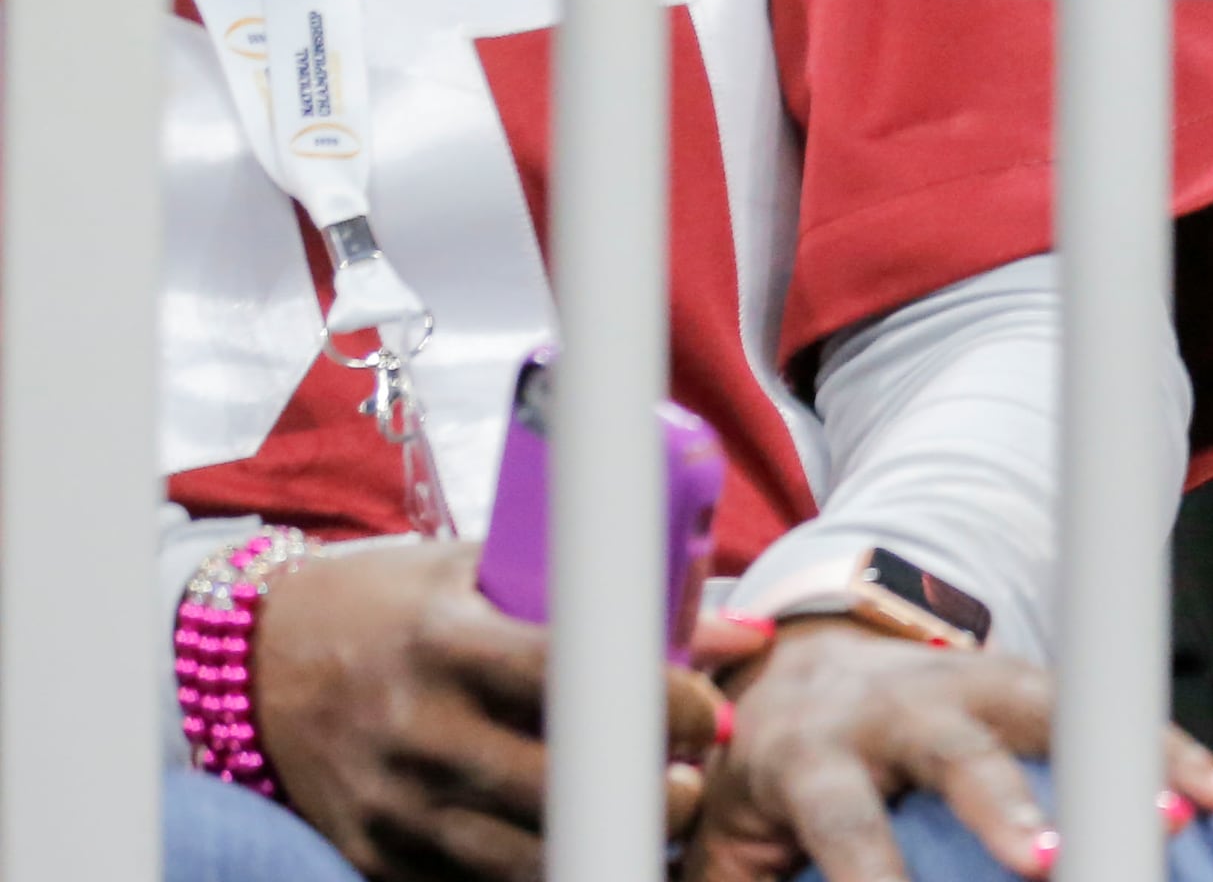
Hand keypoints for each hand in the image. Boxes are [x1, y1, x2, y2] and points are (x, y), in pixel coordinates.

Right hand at [252, 539, 716, 878]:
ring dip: (601, 847)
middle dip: (644, 797)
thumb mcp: (485, 575)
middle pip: (556, 786)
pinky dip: (536, 875)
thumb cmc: (395, 605)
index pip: (575, 680)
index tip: (710, 716)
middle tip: (694, 785)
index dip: (659, 705)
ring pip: (519, 857)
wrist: (256, 659)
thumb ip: (607, 606)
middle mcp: (414, 728)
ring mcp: (389, 802)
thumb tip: (741, 633)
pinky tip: (580, 850)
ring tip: (651, 825)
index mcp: (447, 644)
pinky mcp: (371, 853)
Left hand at [689, 621, 1212, 881]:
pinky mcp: (1025, 679)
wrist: (800, 656)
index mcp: (809, 755)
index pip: (842, 819)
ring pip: (1050, 710)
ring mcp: (969, 681)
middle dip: (1005, 806)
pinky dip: (1168, 748)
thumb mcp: (720, 836)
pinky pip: (1104, 706)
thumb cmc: (760, 774)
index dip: (871, 874)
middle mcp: (895, 707)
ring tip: (1185, 817)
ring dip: (1119, 762)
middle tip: (1048, 862)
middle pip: (956, 751)